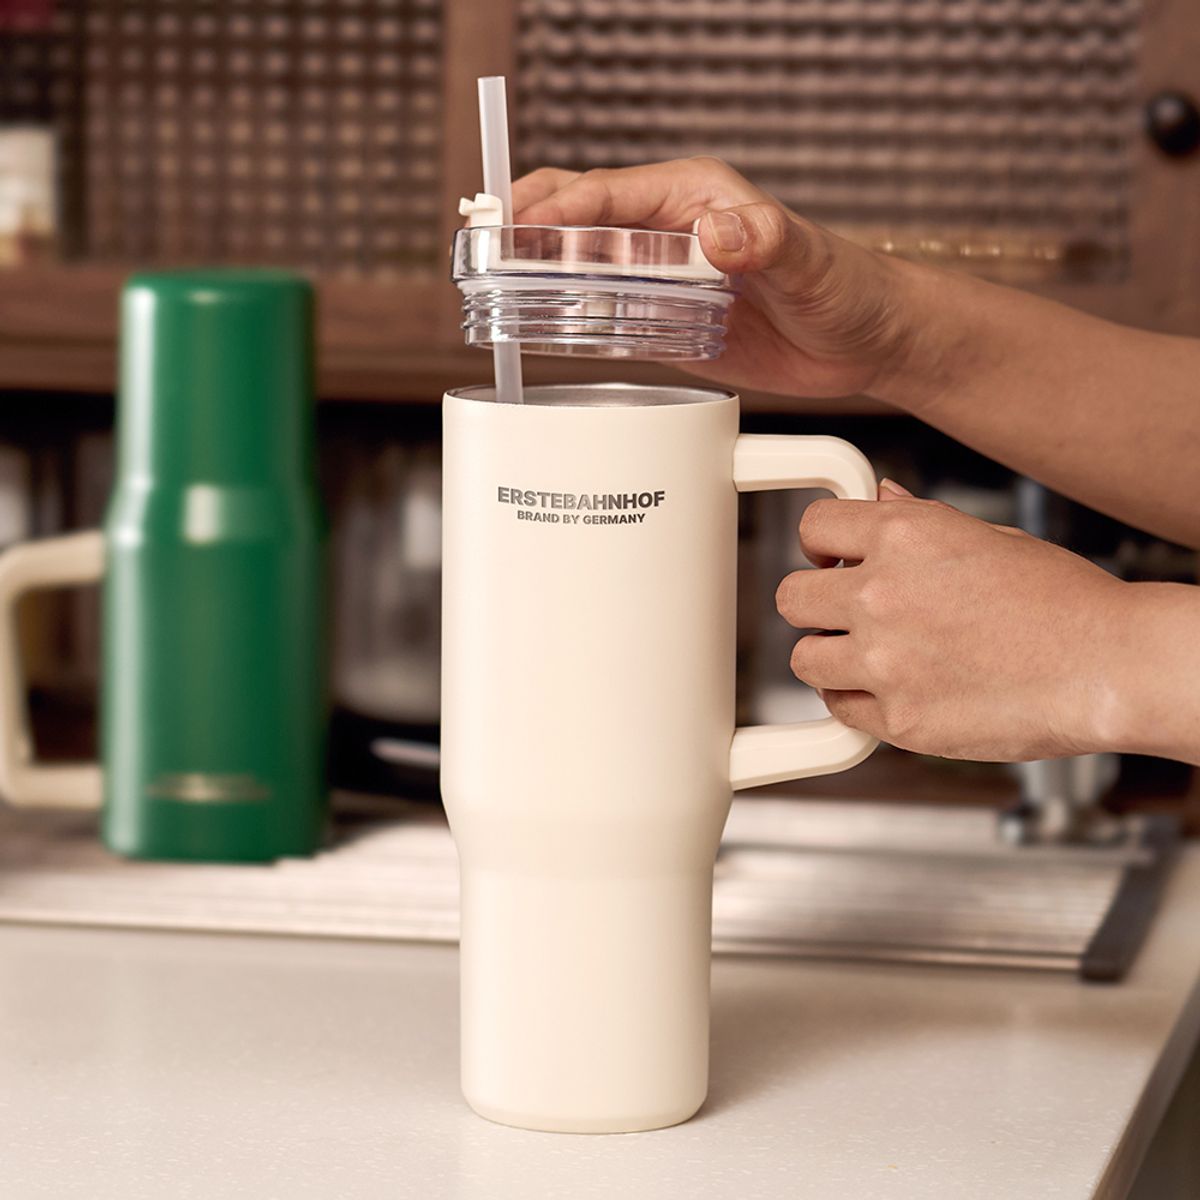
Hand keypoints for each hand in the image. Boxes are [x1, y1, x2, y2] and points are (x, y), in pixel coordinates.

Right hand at [512, 159, 917, 399]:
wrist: (864, 342)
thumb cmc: (847, 286)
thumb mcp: (809, 261)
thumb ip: (766, 241)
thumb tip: (717, 232)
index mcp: (694, 198)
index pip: (607, 195)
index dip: (557, 209)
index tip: (517, 225)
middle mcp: (670, 233)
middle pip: (579, 220)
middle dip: (526, 228)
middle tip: (478, 249)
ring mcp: (664, 279)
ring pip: (582, 268)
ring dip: (537, 275)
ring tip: (488, 289)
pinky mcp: (667, 323)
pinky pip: (605, 316)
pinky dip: (569, 320)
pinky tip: (539, 330)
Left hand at [775, 482, 1135, 761]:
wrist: (1109, 667)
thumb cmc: (1062, 601)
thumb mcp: (988, 537)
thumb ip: (916, 521)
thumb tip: (878, 498)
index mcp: (902, 536)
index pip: (813, 527)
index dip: (821, 546)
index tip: (833, 561)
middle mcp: (882, 595)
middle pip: (791, 598)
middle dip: (817, 604)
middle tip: (847, 613)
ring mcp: (885, 661)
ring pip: (803, 659)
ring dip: (830, 657)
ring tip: (874, 656)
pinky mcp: (898, 720)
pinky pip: (839, 710)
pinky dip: (857, 702)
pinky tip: (894, 690)